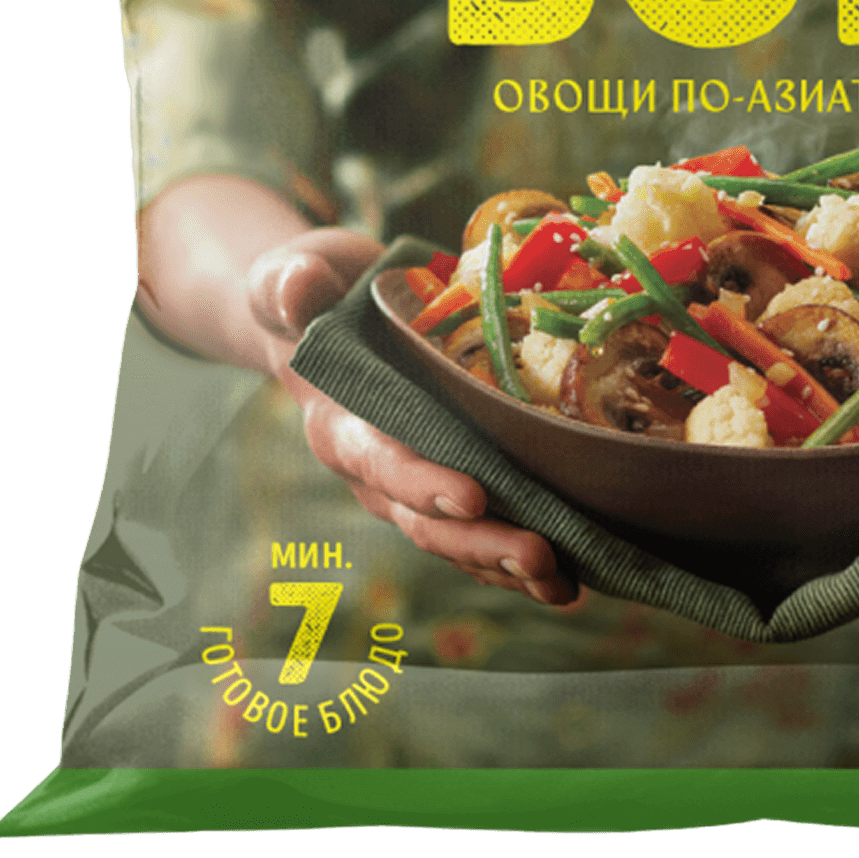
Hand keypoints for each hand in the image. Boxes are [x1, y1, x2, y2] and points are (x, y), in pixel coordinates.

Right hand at [249, 228, 583, 607]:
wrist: (325, 313)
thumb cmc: (315, 290)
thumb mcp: (294, 276)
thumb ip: (290, 287)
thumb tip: (299, 288)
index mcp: (340, 423)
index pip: (381, 460)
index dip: (423, 483)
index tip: (473, 496)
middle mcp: (373, 469)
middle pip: (426, 519)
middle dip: (482, 542)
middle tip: (540, 554)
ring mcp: (410, 486)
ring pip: (457, 539)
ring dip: (508, 564)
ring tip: (564, 581)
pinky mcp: (442, 486)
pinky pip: (478, 535)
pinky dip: (516, 562)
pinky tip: (568, 578)